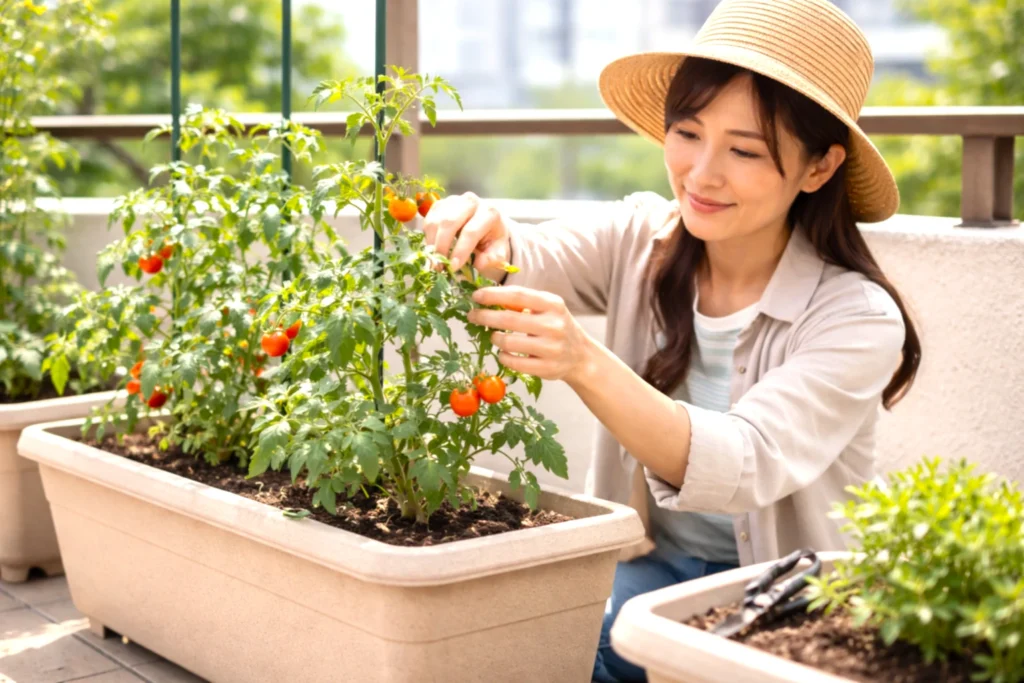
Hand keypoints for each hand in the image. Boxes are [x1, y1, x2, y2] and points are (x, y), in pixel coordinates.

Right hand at [421, 191, 510, 281]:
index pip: (470, 232)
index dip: (460, 251)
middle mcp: (471, 202)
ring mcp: (453, 201)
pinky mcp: (440, 204)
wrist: (487, 225)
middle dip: (442, 247)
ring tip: (435, 261)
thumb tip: (480, 263)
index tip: (453, 267)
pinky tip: (434, 249)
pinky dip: (428, 237)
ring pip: (435, 221)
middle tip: (439, 266)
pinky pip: (428, 221)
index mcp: (489, 213)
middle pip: (449, 222)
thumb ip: (493, 259)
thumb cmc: (492, 241)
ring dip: (432, 244)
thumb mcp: (498, 251)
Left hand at [468, 285, 594, 384]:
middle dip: (485, 317)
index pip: (518, 296)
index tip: (476, 296)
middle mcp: (554, 325)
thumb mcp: (546, 308)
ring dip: (495, 338)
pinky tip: (503, 352)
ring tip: (494, 335)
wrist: (580, 355)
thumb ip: (522, 302)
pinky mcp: (546, 368)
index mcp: (553, 305)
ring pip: (509, 343)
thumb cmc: (555, 326)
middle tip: (472, 316)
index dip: (493, 295)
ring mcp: (551, 349)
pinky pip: (513, 362)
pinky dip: (503, 356)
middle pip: (509, 320)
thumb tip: (487, 296)